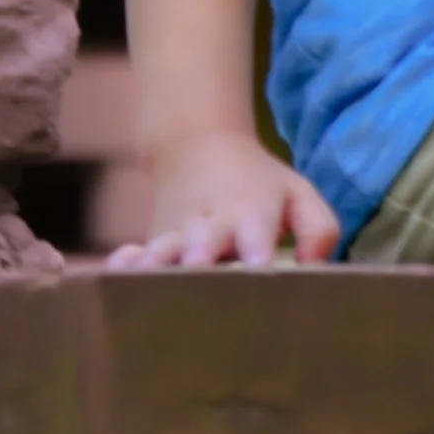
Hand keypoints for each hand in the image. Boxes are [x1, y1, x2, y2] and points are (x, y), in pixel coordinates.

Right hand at [107, 128, 339, 268]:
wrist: (198, 148)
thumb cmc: (259, 183)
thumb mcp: (298, 193)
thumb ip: (318, 228)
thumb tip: (314, 266)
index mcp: (252, 211)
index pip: (256, 232)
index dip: (257, 251)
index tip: (258, 270)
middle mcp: (211, 225)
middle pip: (204, 244)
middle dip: (202, 261)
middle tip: (200, 278)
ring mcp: (177, 236)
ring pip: (165, 251)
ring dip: (161, 266)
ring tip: (152, 286)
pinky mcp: (152, 244)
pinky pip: (133, 255)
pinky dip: (124, 263)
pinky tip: (115, 273)